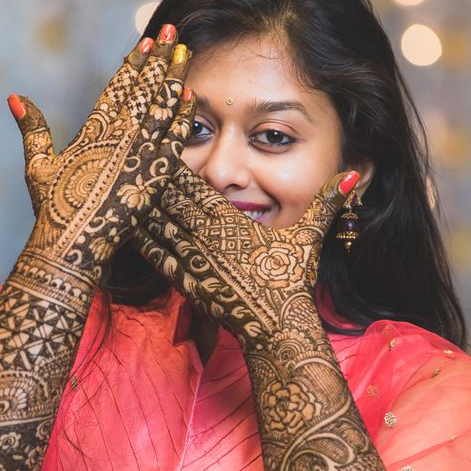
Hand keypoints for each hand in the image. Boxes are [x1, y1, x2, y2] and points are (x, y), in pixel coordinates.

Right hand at [7, 28, 195, 274]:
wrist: (71, 245)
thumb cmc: (52, 210)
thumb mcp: (38, 165)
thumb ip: (32, 127)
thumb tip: (14, 96)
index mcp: (92, 131)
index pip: (118, 88)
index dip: (134, 63)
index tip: (148, 41)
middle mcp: (117, 138)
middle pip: (143, 90)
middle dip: (159, 59)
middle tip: (175, 33)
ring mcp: (137, 156)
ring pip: (161, 109)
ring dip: (174, 79)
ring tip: (186, 53)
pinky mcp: (153, 177)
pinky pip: (173, 141)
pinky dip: (181, 117)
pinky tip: (190, 95)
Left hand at [130, 164, 360, 351]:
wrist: (275, 330)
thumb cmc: (291, 283)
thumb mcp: (309, 237)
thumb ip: (327, 202)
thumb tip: (354, 175)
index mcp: (231, 220)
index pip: (196, 184)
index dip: (175, 161)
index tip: (160, 140)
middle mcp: (207, 237)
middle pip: (169, 200)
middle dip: (150, 177)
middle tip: (128, 153)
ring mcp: (193, 260)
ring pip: (158, 225)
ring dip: (139, 205)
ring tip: (116, 183)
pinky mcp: (185, 282)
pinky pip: (156, 256)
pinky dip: (139, 239)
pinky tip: (123, 227)